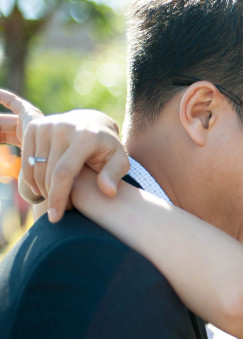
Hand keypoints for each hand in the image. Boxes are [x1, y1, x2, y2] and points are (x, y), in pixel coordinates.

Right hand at [0, 90, 128, 221]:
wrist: (93, 121)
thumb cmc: (108, 148)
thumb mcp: (120, 160)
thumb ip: (114, 175)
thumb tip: (108, 192)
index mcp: (85, 137)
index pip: (64, 172)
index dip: (58, 196)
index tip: (56, 217)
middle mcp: (63, 128)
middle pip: (48, 172)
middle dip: (51, 196)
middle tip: (61, 209)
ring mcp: (47, 125)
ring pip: (36, 167)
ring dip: (42, 188)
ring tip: (55, 198)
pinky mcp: (35, 126)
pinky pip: (27, 159)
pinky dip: (32, 177)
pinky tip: (42, 187)